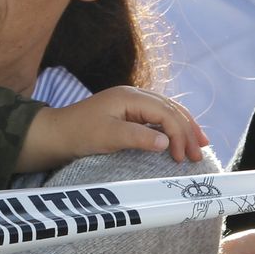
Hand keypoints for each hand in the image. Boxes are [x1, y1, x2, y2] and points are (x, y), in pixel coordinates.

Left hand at [19, 85, 206, 171]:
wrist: (55, 134)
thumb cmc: (78, 133)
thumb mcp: (108, 136)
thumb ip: (137, 137)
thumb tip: (166, 143)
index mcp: (130, 96)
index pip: (165, 112)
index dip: (179, 134)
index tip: (183, 157)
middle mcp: (133, 96)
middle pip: (170, 109)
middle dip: (188, 130)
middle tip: (199, 154)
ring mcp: (131, 104)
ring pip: (166, 112)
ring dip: (183, 128)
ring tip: (199, 144)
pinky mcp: (128, 114)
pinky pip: (157, 118)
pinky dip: (171, 128)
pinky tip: (179, 138)